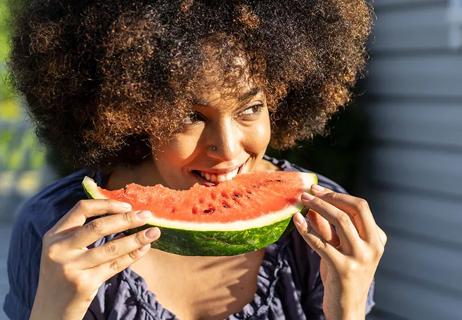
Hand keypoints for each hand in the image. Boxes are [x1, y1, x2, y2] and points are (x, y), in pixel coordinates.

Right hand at [30, 199, 159, 319]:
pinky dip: (133, 255)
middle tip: (147, 214)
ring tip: (154, 232)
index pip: (82, 209)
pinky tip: (144, 248)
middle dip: (127, 219)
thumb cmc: (63, 275)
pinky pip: (115, 266)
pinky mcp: (84, 284)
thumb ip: (82, 233)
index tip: (127, 205)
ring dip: (136, 238)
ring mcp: (71, 268)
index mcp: (54, 236)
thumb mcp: (63, 250)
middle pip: (98, 227)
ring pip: (111, 248)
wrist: (50, 311)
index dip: (107, 204)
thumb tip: (123, 214)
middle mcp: (59, 250)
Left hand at [293, 184, 386, 319]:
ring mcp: (360, 258)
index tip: (317, 189)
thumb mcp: (338, 248)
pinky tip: (296, 220)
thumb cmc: (342, 277)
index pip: (360, 206)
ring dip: (318, 207)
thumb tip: (314, 204)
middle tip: (308, 192)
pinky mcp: (343, 269)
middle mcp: (373, 247)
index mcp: (376, 239)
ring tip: (301, 201)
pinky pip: (322, 242)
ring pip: (341, 221)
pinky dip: (307, 229)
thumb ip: (328, 227)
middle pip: (354, 209)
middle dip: (329, 197)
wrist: (346, 310)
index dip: (337, 195)